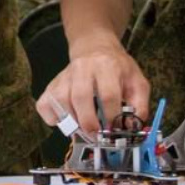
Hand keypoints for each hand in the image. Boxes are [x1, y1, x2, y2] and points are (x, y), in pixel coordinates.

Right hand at [33, 37, 147, 134]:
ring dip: (72, 122)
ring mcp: (65, 76)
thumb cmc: (117, 67)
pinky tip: (67, 121)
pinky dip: (52, 118)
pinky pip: (45, 104)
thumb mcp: (137, 81)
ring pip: (61, 101)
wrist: (94, 47)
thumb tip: (132, 128)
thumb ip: (139, 105)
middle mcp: (83, 68)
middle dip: (89, 123)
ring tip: (84, 130)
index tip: (116, 131)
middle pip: (80, 97)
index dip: (112, 117)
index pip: (108, 95)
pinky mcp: (52, 84)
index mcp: (107, 66)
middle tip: (97, 137)